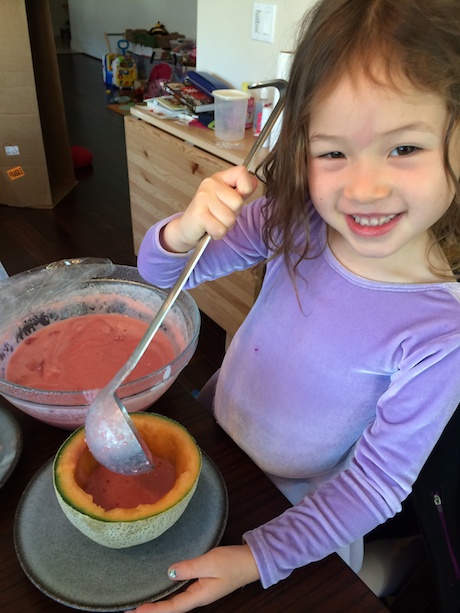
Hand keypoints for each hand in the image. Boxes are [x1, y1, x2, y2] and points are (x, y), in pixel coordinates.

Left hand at [125, 545, 259, 612]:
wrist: (251, 560)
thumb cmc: (232, 563)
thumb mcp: (210, 562)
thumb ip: (190, 567)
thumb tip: (169, 572)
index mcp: (199, 596)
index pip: (172, 607)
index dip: (153, 610)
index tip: (134, 611)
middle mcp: (198, 597)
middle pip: (172, 607)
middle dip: (153, 609)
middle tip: (131, 609)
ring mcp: (201, 590)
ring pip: (176, 600)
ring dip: (160, 602)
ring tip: (143, 601)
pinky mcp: (204, 582)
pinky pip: (182, 591)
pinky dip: (170, 592)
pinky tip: (164, 587)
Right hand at [161, 166, 257, 252]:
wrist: (187, 227)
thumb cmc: (210, 213)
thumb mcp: (227, 199)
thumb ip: (242, 191)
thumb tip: (255, 181)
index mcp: (220, 178)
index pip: (242, 172)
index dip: (245, 188)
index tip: (235, 198)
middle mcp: (210, 184)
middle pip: (238, 203)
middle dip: (233, 215)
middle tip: (220, 215)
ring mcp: (203, 198)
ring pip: (230, 218)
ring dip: (225, 226)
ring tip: (215, 222)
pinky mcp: (198, 214)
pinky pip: (220, 229)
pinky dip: (218, 234)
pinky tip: (209, 229)